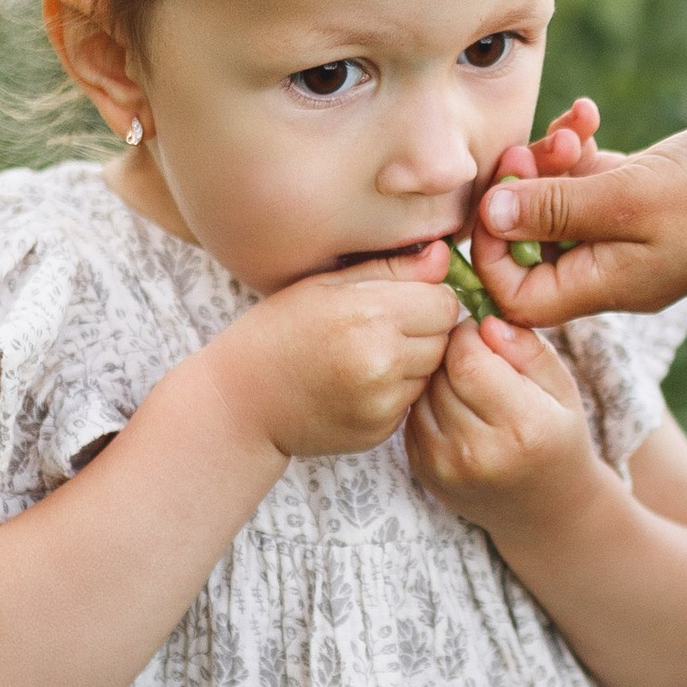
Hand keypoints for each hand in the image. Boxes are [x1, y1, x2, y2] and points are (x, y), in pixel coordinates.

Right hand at [208, 244, 461, 457]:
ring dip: (412, 362)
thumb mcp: (324, 285)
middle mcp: (382, 361)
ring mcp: (383, 402)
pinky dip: (395, 391)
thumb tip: (443, 255)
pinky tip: (357, 384)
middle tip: (377, 329)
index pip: (445, 302)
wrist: (240, 402)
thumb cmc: (277, 332)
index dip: (427, 298)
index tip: (398, 300)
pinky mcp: (381, 431)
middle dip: (423, 330)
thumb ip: (390, 269)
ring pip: (432, 371)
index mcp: (370, 315)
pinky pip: (412, 401)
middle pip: (444, 338)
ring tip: (365, 355)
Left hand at [404, 312, 594, 512]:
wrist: (545, 509)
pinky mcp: (423, 472)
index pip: (468, 359)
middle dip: (453, 353)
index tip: (482, 333)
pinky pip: (411, 415)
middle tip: (476, 358)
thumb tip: (485, 322)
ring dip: (438, 378)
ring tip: (468, 385)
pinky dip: (429, 403)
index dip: (468, 334)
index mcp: (524, 427)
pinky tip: (456, 409)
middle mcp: (480, 452)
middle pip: (440, 374)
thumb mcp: (562, 388)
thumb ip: (528, 350)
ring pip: (421, 392)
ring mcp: (446, 467)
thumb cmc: (557, 437)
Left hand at [470, 116, 686, 328]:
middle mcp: (608, 265)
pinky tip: (588, 113)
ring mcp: (622, 229)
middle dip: (522, 190)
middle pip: (529, 242)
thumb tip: (490, 215)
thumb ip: (554, 209)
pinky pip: (586, 175)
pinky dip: (579, 144)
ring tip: (574, 129)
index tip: (499, 201)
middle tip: (531, 151)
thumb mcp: (625, 199)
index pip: (516, 297)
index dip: (492, 253)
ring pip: (555, 199)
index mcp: (603, 286)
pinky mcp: (637, 193)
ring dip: (551, 157)